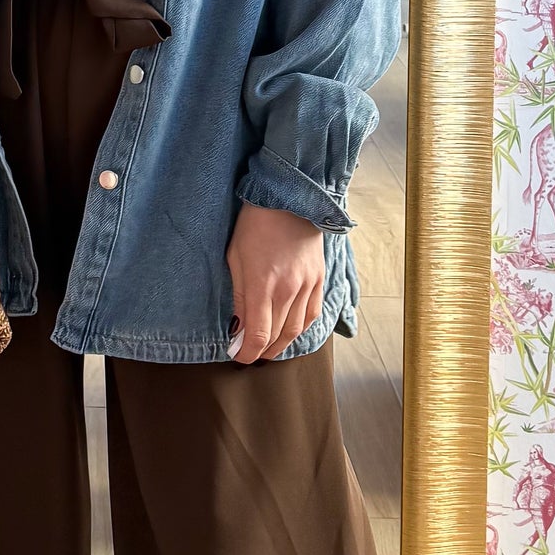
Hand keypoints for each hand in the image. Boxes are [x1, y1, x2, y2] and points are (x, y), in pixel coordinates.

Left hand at [225, 202, 325, 363]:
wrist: (289, 198)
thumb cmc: (255, 225)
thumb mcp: (235, 258)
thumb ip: (238, 297)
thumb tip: (237, 328)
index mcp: (263, 285)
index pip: (258, 334)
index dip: (248, 352)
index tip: (238, 356)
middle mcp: (289, 290)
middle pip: (277, 336)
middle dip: (262, 351)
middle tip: (250, 354)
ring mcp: (307, 285)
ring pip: (297, 330)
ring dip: (282, 344)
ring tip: (268, 348)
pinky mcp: (319, 278)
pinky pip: (312, 314)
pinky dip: (300, 329)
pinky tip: (290, 331)